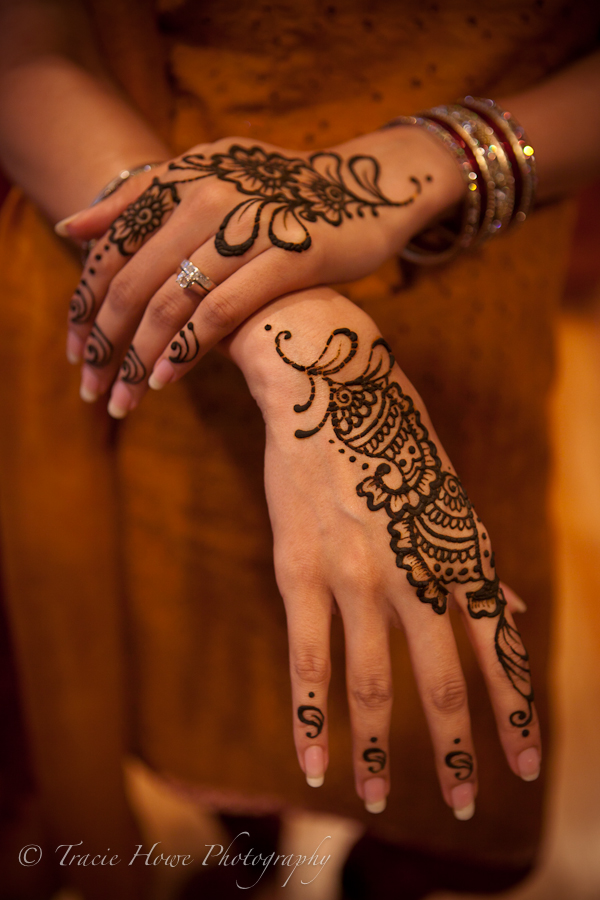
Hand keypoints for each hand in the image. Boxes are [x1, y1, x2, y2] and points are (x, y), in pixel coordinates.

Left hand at [60, 128, 463, 411]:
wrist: (366, 189)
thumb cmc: (278, 196)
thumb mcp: (209, 176)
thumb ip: (139, 199)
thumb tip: (68, 228)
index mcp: (183, 178)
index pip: (111, 248)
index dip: (83, 304)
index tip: (71, 349)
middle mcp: (210, 195)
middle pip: (133, 282)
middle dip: (104, 343)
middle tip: (91, 388)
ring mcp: (252, 224)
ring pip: (171, 302)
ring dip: (140, 359)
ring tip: (124, 398)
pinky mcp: (291, 256)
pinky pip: (223, 311)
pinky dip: (187, 350)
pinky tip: (168, 380)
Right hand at [228, 287, 539, 817]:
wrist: (327, 384)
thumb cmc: (393, 439)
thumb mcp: (447, 495)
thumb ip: (474, 561)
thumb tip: (510, 612)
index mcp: (457, 549)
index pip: (497, 648)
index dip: (515, 710)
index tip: (527, 764)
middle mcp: (415, 569)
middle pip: (444, 678)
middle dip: (461, 748)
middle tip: (471, 803)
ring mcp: (356, 573)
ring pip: (375, 681)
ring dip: (383, 750)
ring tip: (380, 802)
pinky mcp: (300, 570)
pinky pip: (308, 658)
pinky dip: (312, 716)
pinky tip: (314, 763)